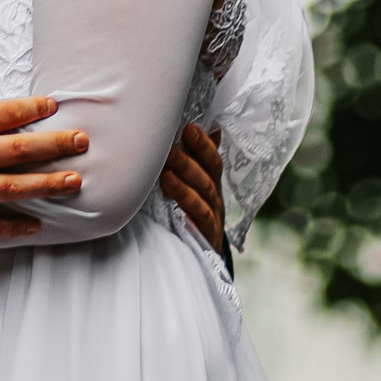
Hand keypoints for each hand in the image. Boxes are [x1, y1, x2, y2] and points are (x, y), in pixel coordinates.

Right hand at [0, 82, 85, 237]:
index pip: (5, 113)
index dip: (34, 108)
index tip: (56, 106)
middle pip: (18, 149)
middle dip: (56, 145)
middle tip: (84, 142)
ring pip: (11, 186)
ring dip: (46, 184)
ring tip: (75, 183)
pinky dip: (11, 226)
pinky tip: (35, 225)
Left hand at [160, 123, 223, 249]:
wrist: (204, 252)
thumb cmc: (194, 209)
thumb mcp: (197, 184)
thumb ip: (198, 158)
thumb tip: (211, 127)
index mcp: (212, 182)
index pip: (212, 160)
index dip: (203, 144)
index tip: (189, 128)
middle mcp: (216, 197)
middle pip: (207, 177)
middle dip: (188, 161)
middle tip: (169, 147)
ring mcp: (214, 217)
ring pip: (202, 197)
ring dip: (184, 184)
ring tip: (165, 172)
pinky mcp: (208, 235)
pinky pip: (200, 220)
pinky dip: (189, 208)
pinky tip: (175, 202)